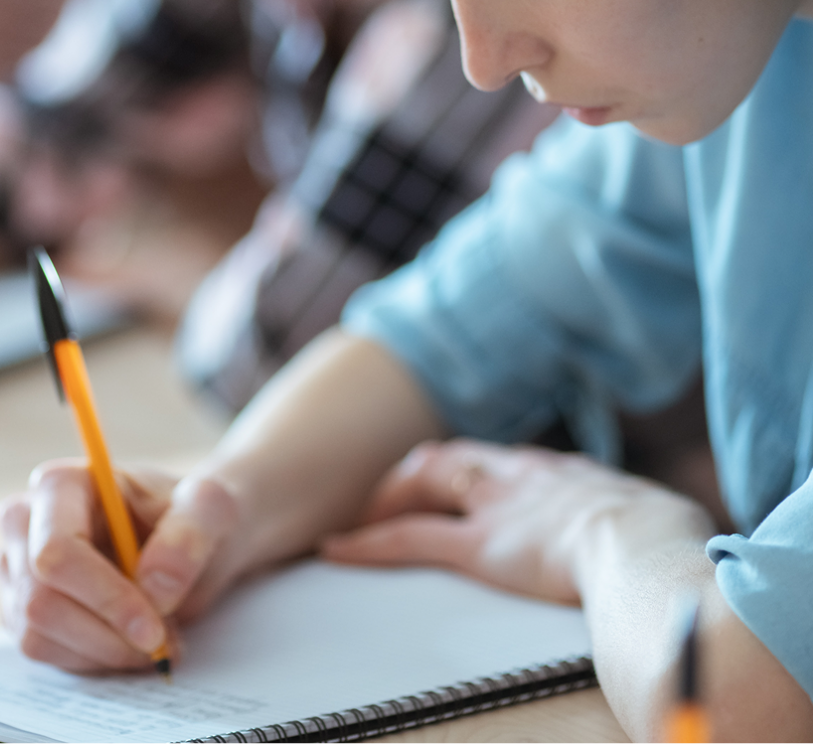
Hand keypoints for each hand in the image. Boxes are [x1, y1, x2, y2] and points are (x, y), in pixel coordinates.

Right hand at [0, 459, 243, 672]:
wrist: (193, 538)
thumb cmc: (194, 514)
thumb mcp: (212, 508)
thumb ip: (189, 535)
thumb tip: (154, 586)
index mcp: (63, 484)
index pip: (57, 551)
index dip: (103, 597)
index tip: (153, 630)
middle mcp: (26, 521)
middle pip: (41, 601)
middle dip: (107, 634)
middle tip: (163, 643)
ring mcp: (18, 566)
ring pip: (37, 634)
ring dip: (103, 651)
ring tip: (158, 640)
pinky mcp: (23, 605)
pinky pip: (43, 651)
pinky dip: (93, 658)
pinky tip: (131, 642)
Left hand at [321, 439, 713, 604]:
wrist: (649, 545)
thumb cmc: (668, 539)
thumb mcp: (657, 517)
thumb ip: (640, 518)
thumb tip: (657, 532)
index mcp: (563, 473)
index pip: (503, 462)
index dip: (473, 472)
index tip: (460, 483)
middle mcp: (521, 477)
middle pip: (455, 458)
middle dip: (422, 475)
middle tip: (396, 498)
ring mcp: (497, 507)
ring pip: (427, 483)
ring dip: (393, 498)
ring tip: (364, 518)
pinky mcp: (480, 545)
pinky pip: (411, 539)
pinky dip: (371, 543)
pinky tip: (339, 549)